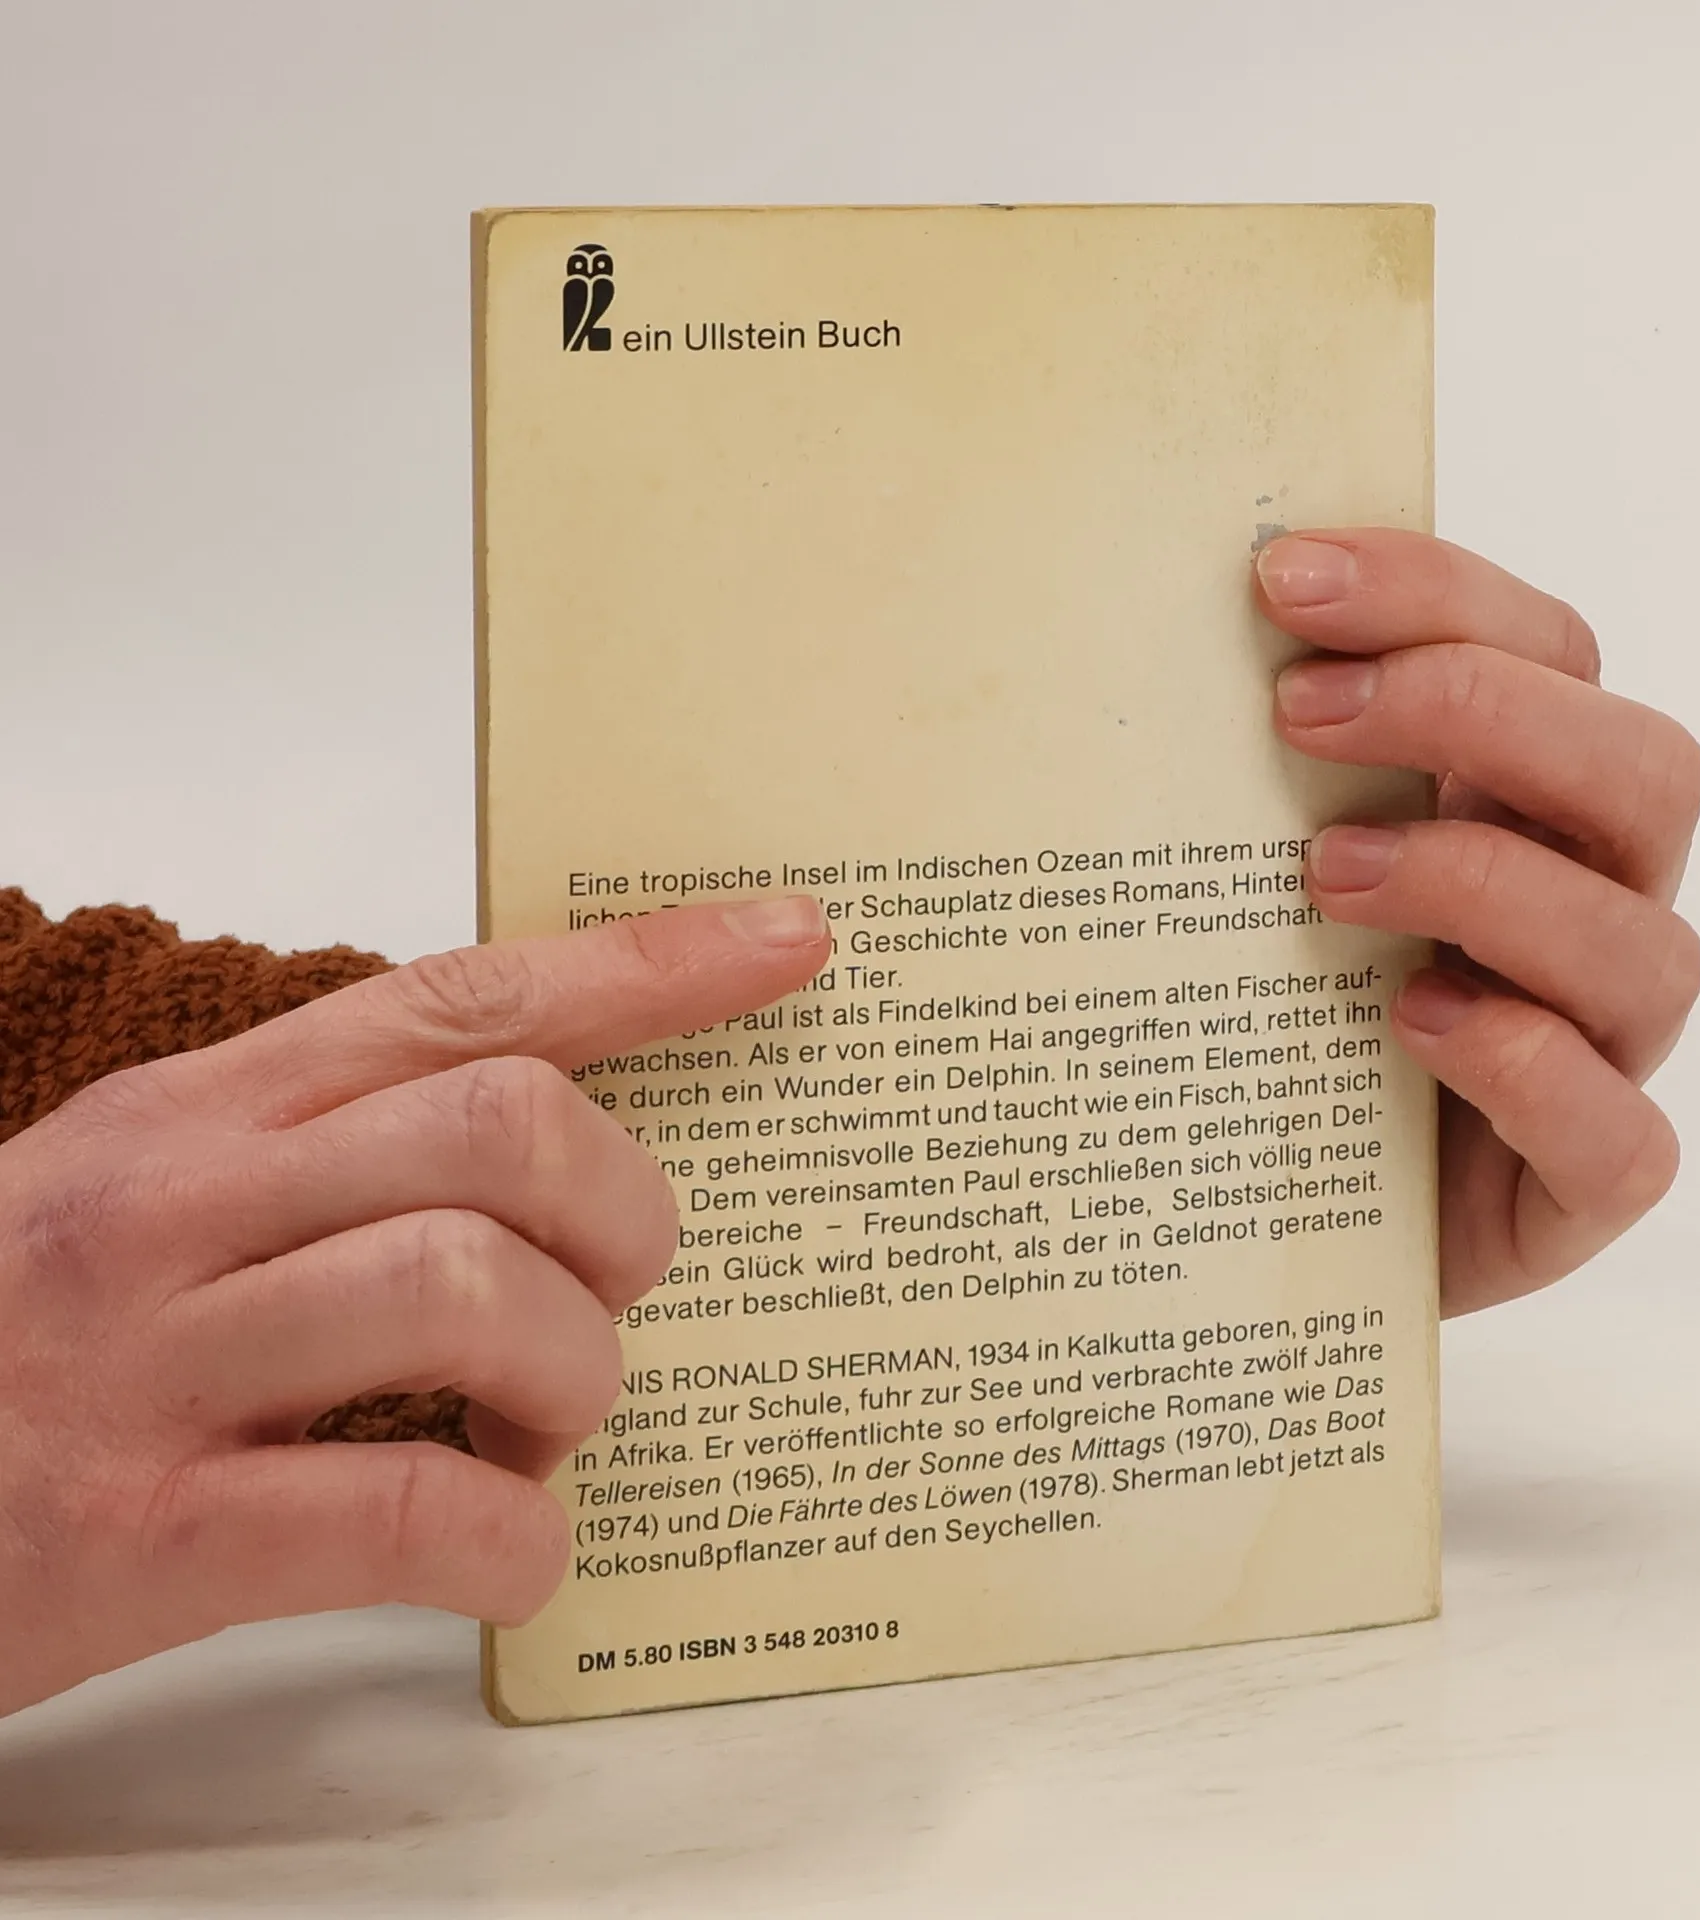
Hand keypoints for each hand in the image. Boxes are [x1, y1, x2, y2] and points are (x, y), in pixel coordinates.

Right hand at [0, 896, 828, 1717]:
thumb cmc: (13, 1347)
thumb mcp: (146, 1198)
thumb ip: (325, 1157)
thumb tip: (552, 1153)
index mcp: (204, 1112)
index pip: (466, 996)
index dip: (648, 967)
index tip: (785, 943)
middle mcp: (184, 1205)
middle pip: (510, 1128)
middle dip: (623, 1221)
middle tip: (606, 1298)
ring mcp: (161, 1364)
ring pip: (476, 1293)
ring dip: (573, 1378)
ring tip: (535, 1435)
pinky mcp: (145, 1537)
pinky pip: (411, 1514)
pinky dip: (513, 1541)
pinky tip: (503, 1547)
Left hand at [1254, 529, 1699, 1314]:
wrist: (1274, 1223)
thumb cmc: (1264, 1024)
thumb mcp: (1246, 875)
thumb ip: (1234, 777)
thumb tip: (1098, 651)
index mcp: (1522, 809)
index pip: (1548, 654)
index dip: (1438, 595)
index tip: (1282, 577)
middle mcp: (1586, 913)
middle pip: (1642, 772)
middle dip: (1479, 712)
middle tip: (1302, 712)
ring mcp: (1602, 1054)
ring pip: (1645, 947)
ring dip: (1487, 884)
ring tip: (1324, 878)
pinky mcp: (1579, 1186)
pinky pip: (1620, 1135)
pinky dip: (1528, 1068)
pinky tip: (1410, 1026)